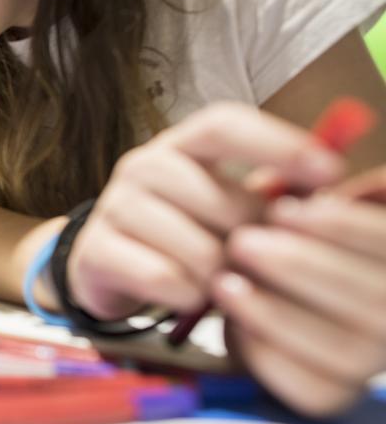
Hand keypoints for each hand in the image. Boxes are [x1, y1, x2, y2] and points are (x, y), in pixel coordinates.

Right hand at [67, 103, 344, 319]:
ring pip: (198, 250)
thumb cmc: (182, 232)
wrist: (106, 264)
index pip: (225, 125)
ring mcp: (113, 206)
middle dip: (252, 243)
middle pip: (224, 202)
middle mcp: (143, 165)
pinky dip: (186, 297)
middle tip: (253, 262)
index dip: (278, 143)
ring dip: (219, 278)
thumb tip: (327, 193)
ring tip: (217, 283)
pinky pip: (163, 279)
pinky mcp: (94, 250)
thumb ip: (270, 193)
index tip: (329, 171)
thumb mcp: (224, 205)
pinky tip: (186, 296)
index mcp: (181, 145)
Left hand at [212, 166, 385, 417]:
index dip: (346, 228)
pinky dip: (268, 353)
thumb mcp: (300, 207)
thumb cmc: (282, 237)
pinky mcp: (331, 393)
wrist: (251, 290)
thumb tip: (299, 169)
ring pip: (344, 349)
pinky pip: (310, 386)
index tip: (285, 207)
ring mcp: (370, 361)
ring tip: (224, 282)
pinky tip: (232, 323)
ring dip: (277, 313)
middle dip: (303, 268)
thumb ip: (310, 192)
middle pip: (378, 304)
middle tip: (242, 243)